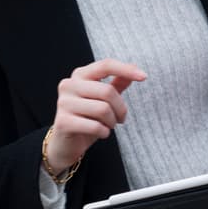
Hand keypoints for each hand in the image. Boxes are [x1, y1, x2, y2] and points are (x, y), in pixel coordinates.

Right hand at [46, 58, 146, 173]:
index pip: (106, 65)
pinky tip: (102, 133)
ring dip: (112, 121)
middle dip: (120, 108)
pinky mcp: (63, 122)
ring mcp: (64, 103)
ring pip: (103, 109)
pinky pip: (95, 126)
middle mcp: (69, 85)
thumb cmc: (88, 117)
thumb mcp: (103, 99)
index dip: (126, 69)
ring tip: (109, 125)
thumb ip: (117, 84)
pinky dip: (104, 132)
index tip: (144, 77)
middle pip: (107, 91)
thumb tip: (136, 69)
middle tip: (121, 119)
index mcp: (80, 75)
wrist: (66, 143)